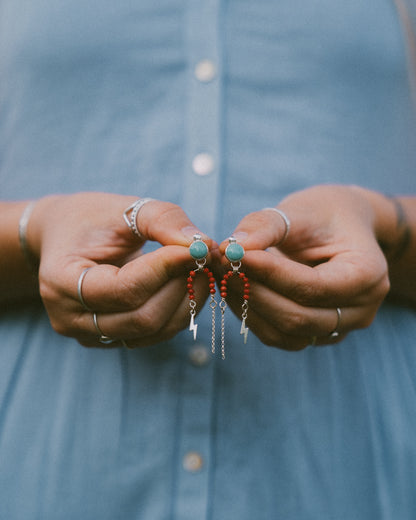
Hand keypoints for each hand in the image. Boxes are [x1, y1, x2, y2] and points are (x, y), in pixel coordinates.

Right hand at [28, 193, 213, 346]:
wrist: (64, 237)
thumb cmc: (91, 219)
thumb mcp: (122, 208)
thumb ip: (162, 220)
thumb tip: (202, 244)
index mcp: (61, 280)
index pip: (124, 288)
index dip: (166, 269)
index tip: (196, 248)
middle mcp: (69, 317)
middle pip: (142, 318)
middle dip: (180, 287)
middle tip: (203, 258)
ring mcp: (88, 334)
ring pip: (152, 331)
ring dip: (185, 300)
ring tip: (197, 268)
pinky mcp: (108, 339)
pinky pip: (153, 335)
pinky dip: (178, 311)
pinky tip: (186, 284)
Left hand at [218, 185, 389, 349]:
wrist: (339, 228)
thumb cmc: (323, 215)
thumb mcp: (300, 210)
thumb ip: (267, 226)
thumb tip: (232, 247)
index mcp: (368, 275)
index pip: (313, 287)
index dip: (270, 274)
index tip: (234, 254)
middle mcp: (360, 310)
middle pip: (298, 317)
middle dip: (252, 292)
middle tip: (219, 264)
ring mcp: (338, 327)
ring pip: (285, 333)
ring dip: (246, 306)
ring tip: (222, 273)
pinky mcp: (316, 334)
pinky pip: (279, 335)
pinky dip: (251, 314)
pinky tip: (233, 288)